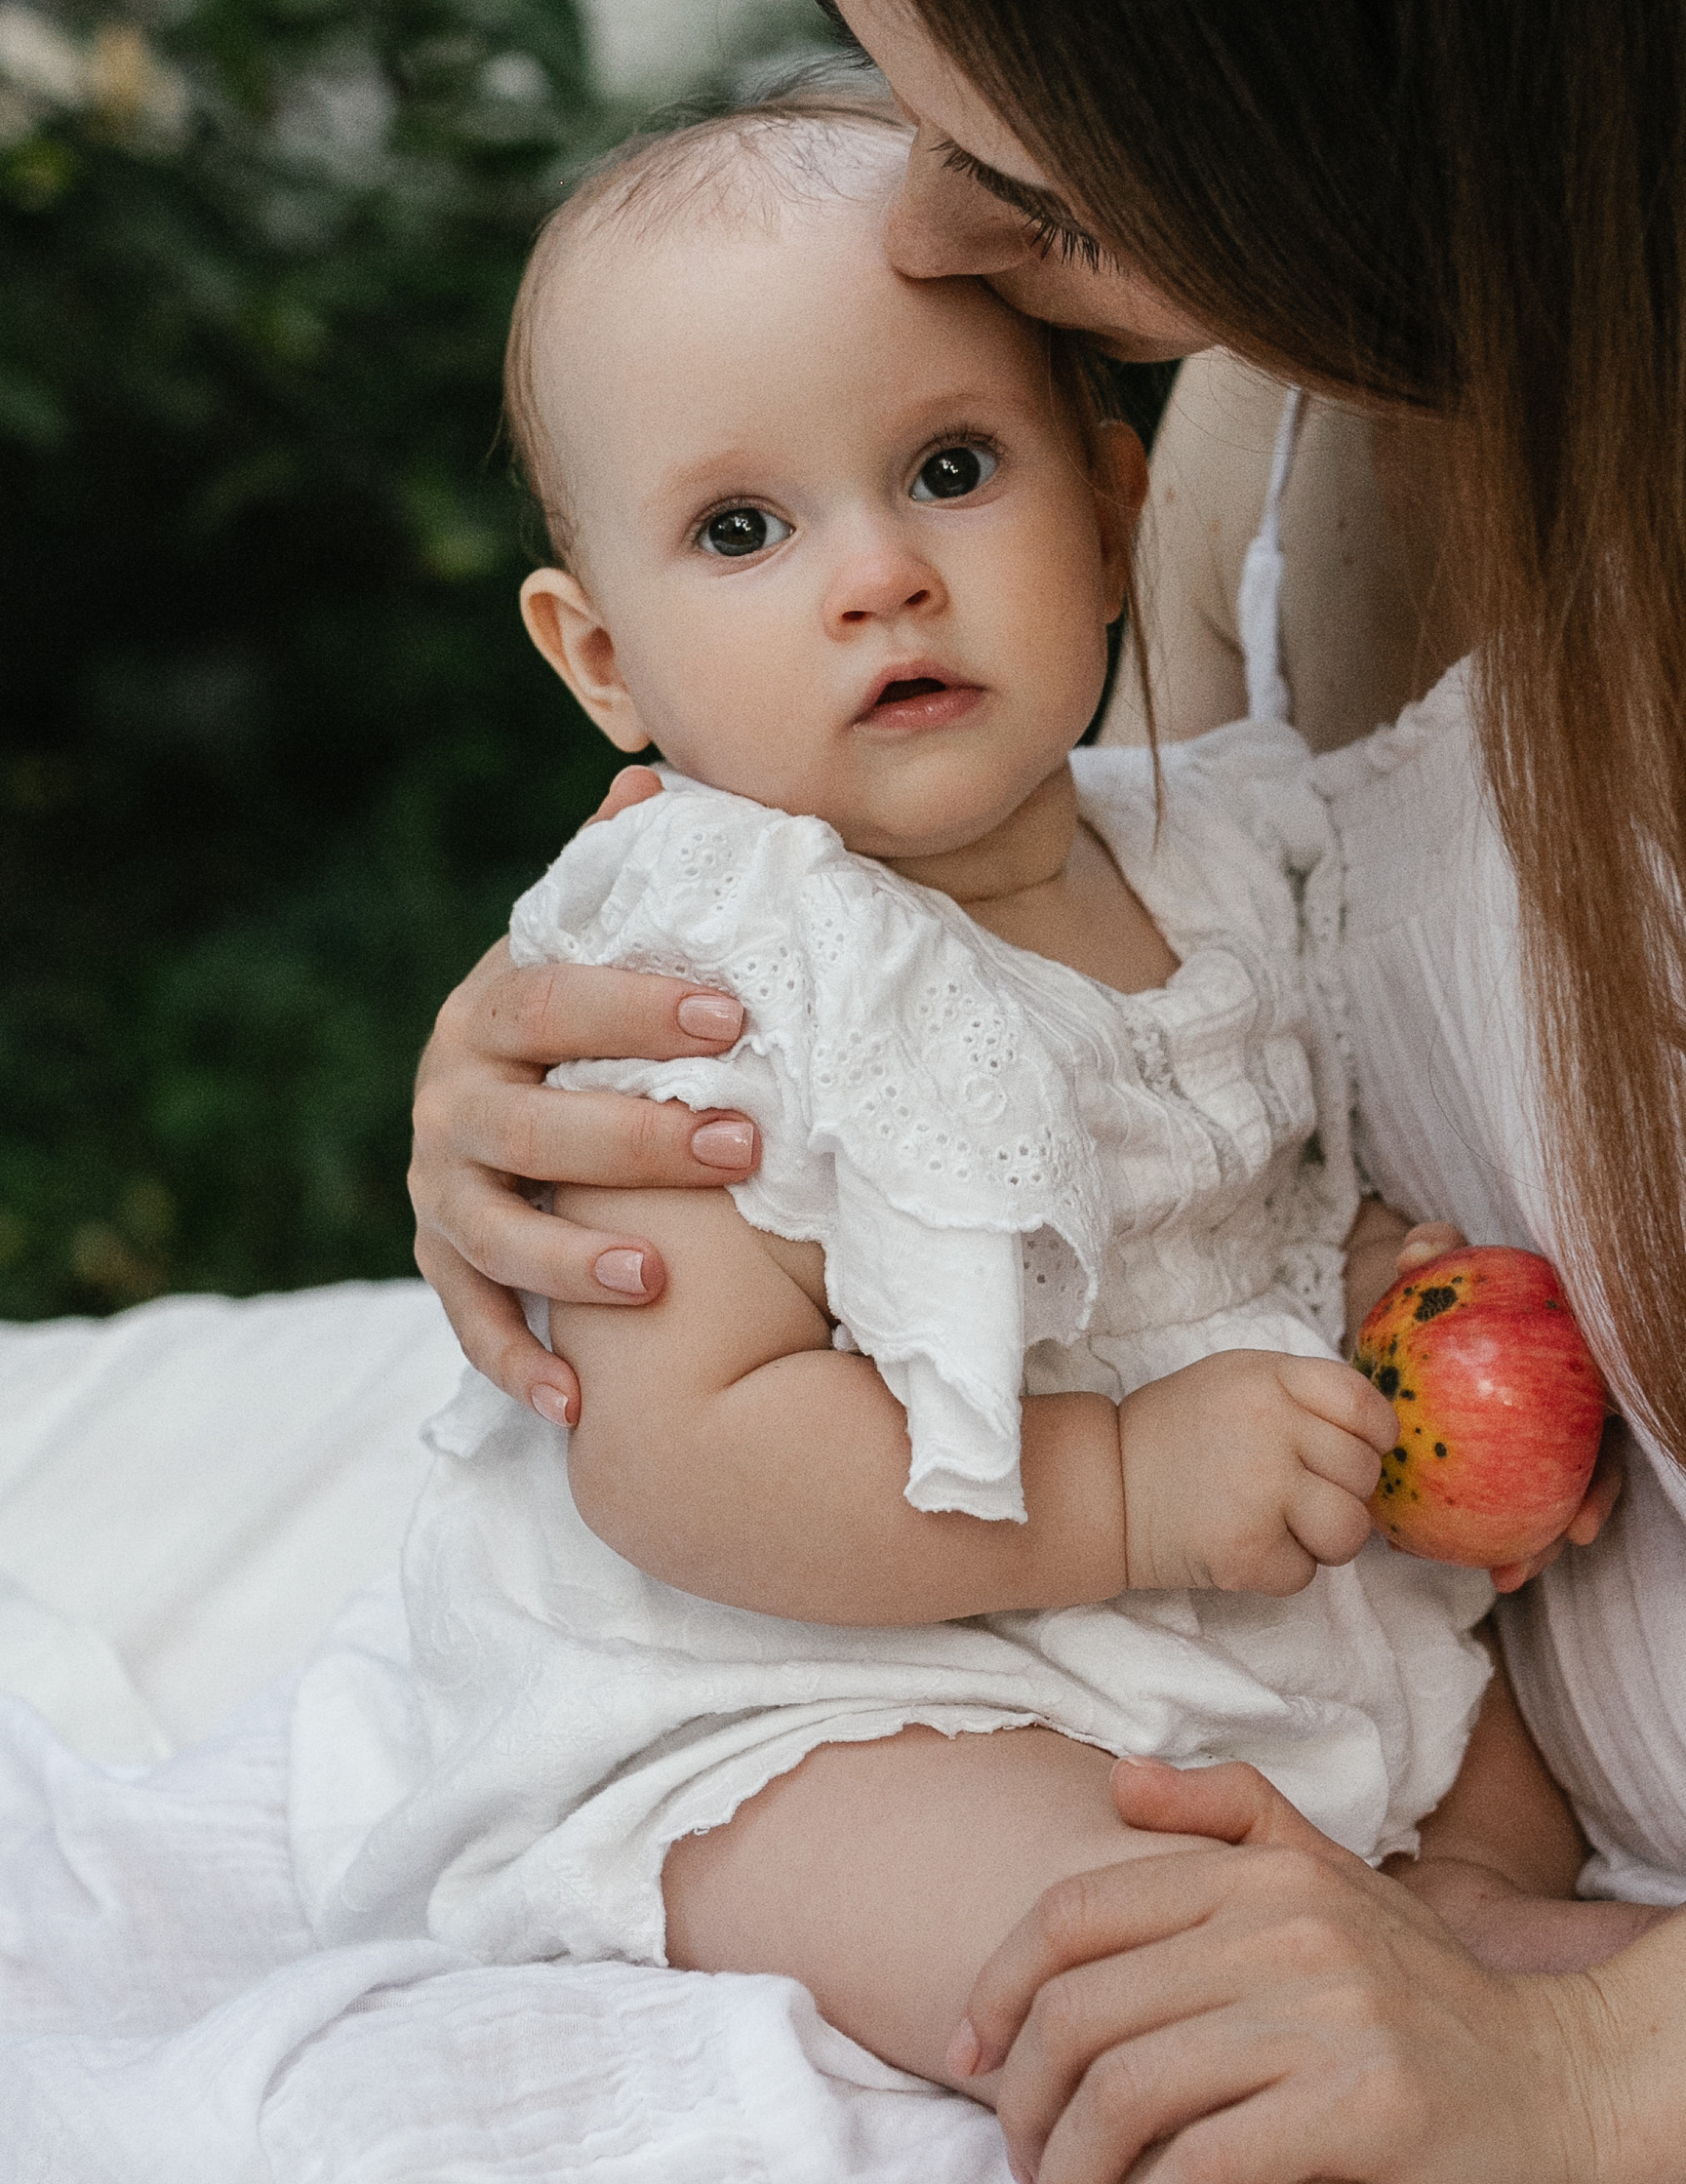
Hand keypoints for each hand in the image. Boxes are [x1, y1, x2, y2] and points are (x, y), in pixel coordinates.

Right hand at [410, 775, 760, 1419]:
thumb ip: (626, 872)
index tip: (735, 1014)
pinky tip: (577, 1406)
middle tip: (747, 1142)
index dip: (637, 1005)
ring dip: (574, 1259)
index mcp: (492, 1004)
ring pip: (492, 1229)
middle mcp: (449, 1095)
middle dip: (635, 1138)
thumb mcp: (602, 937)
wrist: (513, 1082)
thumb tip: (648, 777)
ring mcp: (439, 1186)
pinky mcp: (442, 1263)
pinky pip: (470, 1321)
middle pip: (528, 1122)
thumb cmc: (592, 1011)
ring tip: (663, 1281)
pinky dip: (516, 1362)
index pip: (554, 996)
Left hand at [949, 1757, 1613, 2183]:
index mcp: (1267, 1872)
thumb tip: (1119, 1780)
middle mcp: (1290, 1927)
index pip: (1074, 1915)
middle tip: (1017, 2175)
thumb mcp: (1342, 1885)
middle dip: (1019, 2110)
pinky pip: (1203, 2173)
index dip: (998, 1992)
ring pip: (1126, 2095)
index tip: (970, 2063)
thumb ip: (1235, 1823)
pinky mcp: (1366, 2110)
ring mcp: (1330, 2015)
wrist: (1576, 2088)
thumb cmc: (1435, 2005)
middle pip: (1081, 2014)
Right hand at [1117, 1349, 1395, 1594]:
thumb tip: (1376, 1433)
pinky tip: (1247, 1544)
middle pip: (1362, 1474)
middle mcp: (1272, 1430)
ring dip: (1326, 1538)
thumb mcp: (1239, 1378)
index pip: (1363, 1406)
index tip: (1363, 1449)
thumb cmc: (1179, 1432)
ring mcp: (1261, 1493)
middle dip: (1341, 1490)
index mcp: (1272, 1381)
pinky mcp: (1246, 1552)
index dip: (1377, 1435)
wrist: (1105, 1486)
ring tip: (1287, 1526)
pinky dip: (1282, 1569)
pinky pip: (1306, 1574)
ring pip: (1349, 1531)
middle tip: (1297, 1492)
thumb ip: (1304, 1394)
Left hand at [1344, 1223, 1623, 1593]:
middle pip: (1585, 1476)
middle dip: (1565, 1529)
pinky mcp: (1494, 1455)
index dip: (1604, 1483)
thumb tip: (1420, 1253)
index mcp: (1579, 1363)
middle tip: (1529, 1565)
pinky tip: (1426, 1550)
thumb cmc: (1447, 1278)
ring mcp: (1539, 1434)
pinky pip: (1487, 1496)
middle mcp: (1572, 1405)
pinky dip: (1467, 1526)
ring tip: (1499, 1579)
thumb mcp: (1440, 1257)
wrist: (1420, 1296)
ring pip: (1545, 1496)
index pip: (1609, 1426)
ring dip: (1529, 1544)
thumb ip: (1436, 1246)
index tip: (1582, 1526)